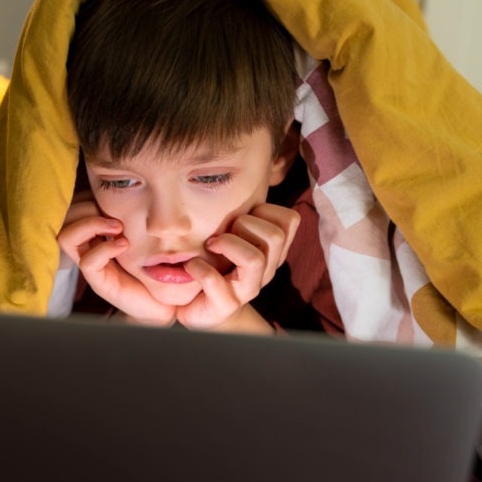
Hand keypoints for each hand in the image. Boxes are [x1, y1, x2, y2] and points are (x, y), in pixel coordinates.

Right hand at [57, 198, 175, 326]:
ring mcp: (90, 264)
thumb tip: (131, 182)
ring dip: (91, 224)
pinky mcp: (99, 282)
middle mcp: (86, 245)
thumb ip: (133, 209)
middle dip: (87, 205)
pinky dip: (105, 248)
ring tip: (118, 227)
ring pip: (66, 236)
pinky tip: (124, 245)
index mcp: (94, 230)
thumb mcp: (143, 229)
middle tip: (116, 213)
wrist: (164, 300)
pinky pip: (87, 261)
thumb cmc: (154, 262)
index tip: (113, 196)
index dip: (87, 194)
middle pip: (64, 216)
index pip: (73, 203)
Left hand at [176, 203, 299, 331]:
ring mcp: (248, 290)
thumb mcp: (231, 234)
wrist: (200, 309)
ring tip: (210, 245)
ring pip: (255, 259)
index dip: (265, 210)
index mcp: (271, 251)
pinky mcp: (226, 307)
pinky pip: (218, 284)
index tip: (241, 217)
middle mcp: (266, 270)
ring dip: (227, 244)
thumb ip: (241, 212)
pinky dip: (200, 269)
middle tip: (221, 232)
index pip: (290, 220)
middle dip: (244, 225)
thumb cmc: (215, 265)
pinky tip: (192, 265)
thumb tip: (242, 171)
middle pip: (274, 236)